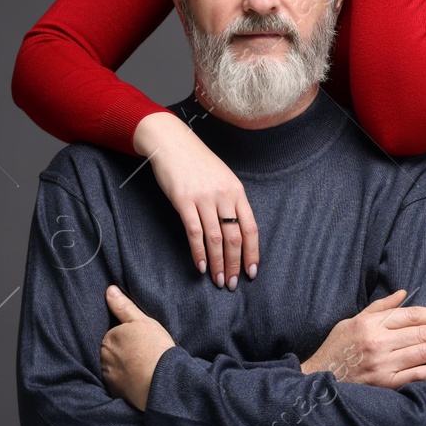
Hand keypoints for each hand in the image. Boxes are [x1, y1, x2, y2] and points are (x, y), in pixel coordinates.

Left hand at [100, 285, 176, 411]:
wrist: (163, 382)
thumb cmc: (155, 348)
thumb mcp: (142, 321)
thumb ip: (124, 306)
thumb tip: (109, 290)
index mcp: (109, 337)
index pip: (114, 335)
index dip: (128, 338)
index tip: (140, 342)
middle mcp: (104, 356)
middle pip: (111, 351)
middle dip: (122, 353)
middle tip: (142, 355)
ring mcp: (108, 375)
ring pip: (113, 367)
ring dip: (123, 368)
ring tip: (141, 369)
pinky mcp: (114, 391)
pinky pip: (117, 384)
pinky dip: (125, 382)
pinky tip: (138, 381)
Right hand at [134, 111, 259, 289]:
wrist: (172, 143)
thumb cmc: (197, 162)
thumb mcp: (222, 178)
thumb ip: (230, 201)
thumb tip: (236, 231)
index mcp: (236, 191)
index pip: (250, 227)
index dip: (252, 252)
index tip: (251, 271)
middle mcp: (223, 195)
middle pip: (234, 236)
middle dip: (235, 264)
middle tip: (232, 283)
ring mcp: (204, 197)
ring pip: (216, 238)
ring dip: (218, 262)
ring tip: (218, 280)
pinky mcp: (183, 200)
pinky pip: (194, 231)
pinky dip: (198, 251)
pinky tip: (201, 265)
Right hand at [299, 289, 425, 387]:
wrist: (319, 380)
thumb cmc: (337, 348)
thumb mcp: (352, 321)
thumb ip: (379, 307)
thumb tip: (404, 293)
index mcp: (370, 324)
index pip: (411, 314)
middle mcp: (378, 342)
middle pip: (422, 333)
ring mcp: (382, 364)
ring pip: (423, 353)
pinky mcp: (385, 384)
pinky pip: (417, 376)